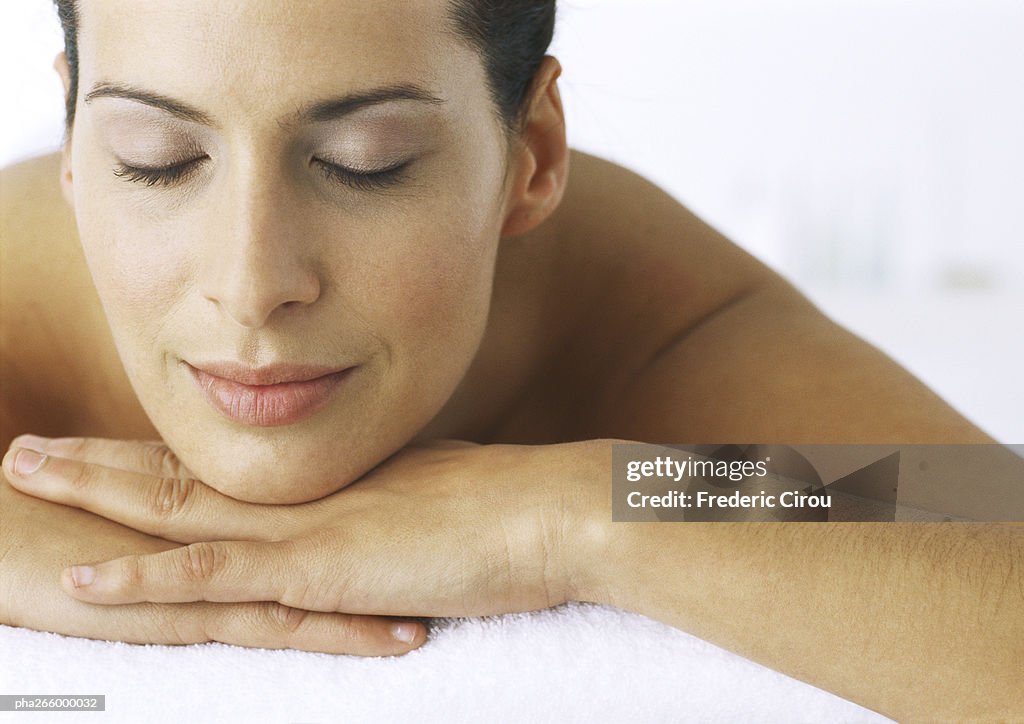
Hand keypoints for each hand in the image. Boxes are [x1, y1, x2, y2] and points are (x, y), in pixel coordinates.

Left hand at [4, 435, 603, 618]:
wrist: (555, 510)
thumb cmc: (513, 508)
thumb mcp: (438, 496)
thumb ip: (396, 501)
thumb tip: (389, 506)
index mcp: (328, 477)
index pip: (227, 467)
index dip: (159, 459)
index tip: (105, 450)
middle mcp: (305, 491)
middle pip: (181, 473)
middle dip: (95, 461)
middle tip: (25, 445)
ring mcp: (308, 526)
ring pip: (178, 509)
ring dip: (93, 493)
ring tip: (24, 470)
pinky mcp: (323, 568)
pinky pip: (218, 578)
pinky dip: (147, 582)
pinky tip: (86, 582)